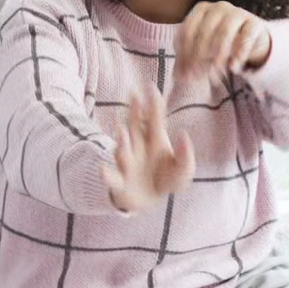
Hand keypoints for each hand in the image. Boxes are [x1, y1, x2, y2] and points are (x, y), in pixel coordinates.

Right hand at [102, 89, 195, 213]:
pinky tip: (102, 168)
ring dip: (121, 141)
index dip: (152, 103)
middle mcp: (138, 147)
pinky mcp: (119, 182)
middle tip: (132, 94)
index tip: (150, 86)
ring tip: (122, 131)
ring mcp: (126, 163)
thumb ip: (186, 156)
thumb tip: (182, 135)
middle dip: (133, 110)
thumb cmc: (165, 179)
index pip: (153, 118)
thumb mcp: (183, 171)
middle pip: (134, 126)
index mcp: (154, 140)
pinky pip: (111, 177)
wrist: (148, 200)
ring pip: (122, 150)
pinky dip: (106, 173)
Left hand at [175, 1, 270, 84]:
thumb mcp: (201, 50)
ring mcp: (238, 13)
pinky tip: (233, 67)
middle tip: (196, 75)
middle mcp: (219, 7)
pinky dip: (239, 53)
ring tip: (214, 72)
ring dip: (218, 55)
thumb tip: (177, 77)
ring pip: (225, 32)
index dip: (184, 52)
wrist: (250, 38)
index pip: (188, 29)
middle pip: (205, 31)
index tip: (184, 72)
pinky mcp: (255, 23)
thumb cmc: (218, 42)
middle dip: (198, 56)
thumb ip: (187, 60)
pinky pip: (247, 36)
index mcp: (201, 9)